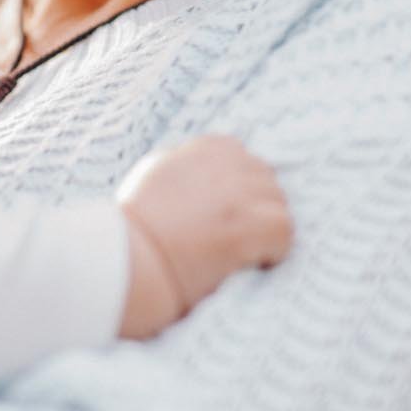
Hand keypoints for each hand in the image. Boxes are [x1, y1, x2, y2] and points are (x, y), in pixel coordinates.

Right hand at [118, 136, 292, 336]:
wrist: (125, 261)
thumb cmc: (134, 228)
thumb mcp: (156, 175)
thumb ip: (189, 166)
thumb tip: (210, 171)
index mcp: (206, 148)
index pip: (244, 161)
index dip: (238, 193)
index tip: (223, 217)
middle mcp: (228, 163)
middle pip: (266, 182)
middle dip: (255, 209)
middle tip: (234, 240)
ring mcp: (241, 193)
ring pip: (279, 206)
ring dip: (265, 231)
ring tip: (242, 254)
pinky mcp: (252, 225)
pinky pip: (286, 232)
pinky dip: (275, 252)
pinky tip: (252, 263)